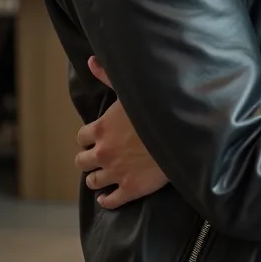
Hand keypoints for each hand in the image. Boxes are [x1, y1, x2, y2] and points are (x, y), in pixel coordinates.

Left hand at [74, 57, 168, 207]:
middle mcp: (102, 152)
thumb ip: (108, 77)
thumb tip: (91, 61)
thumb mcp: (129, 90)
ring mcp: (114, 173)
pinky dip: (106, 200)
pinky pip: (110, 201)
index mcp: (100, 129)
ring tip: (104, 176)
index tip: (97, 137)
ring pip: (93, 182)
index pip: (81, 137)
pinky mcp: (129, 189)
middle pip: (81, 161)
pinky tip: (108, 197)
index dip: (89, 138)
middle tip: (100, 157)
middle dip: (89, 159)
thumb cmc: (155, 110)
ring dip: (97, 178)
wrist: (179, 135)